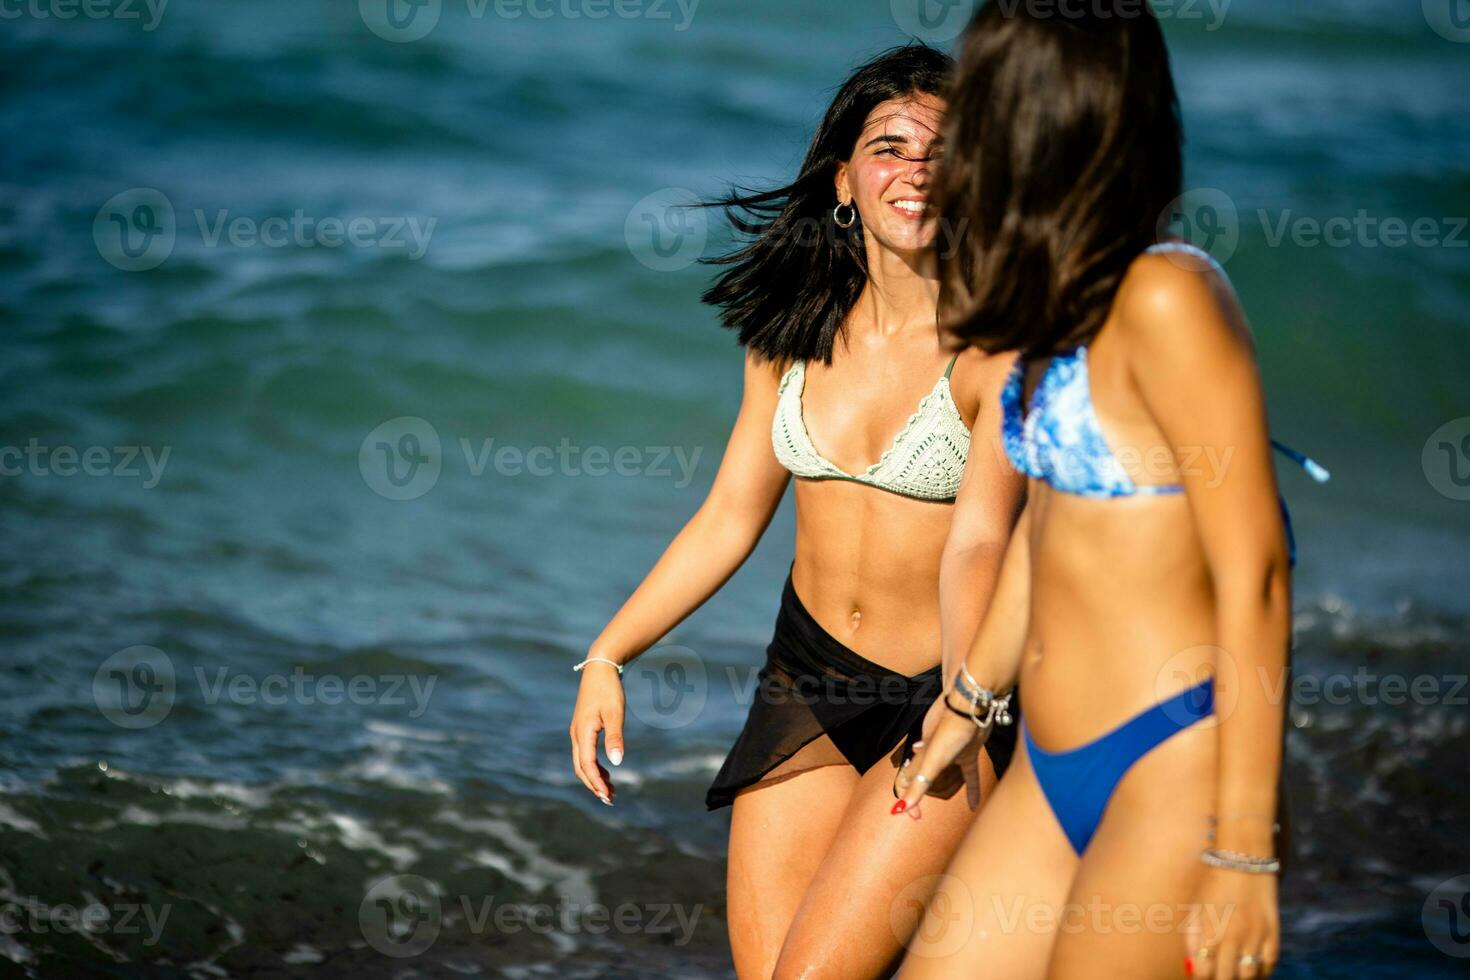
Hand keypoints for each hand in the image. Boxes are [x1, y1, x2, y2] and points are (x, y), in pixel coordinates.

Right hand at [569, 661, 624, 805]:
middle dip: (594, 785)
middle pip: (581, 768)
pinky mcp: (582, 729)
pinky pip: (585, 754)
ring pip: (582, 762)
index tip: (607, 797)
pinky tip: (607, 772)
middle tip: (610, 800)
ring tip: (611, 791)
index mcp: (583, 732)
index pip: (587, 765)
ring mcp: (577, 732)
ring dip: (594, 777)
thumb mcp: (615, 713)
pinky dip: (594, 766)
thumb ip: (615, 738)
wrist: (600, 668)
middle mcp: (576, 734)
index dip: (596, 783)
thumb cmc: (609, 690)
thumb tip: (617, 763)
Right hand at [891, 701, 984, 818]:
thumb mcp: (933, 761)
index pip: (904, 782)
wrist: (971, 705)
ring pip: (942, 775)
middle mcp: (932, 756)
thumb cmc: (950, 730)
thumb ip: (919, 784)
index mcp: (920, 759)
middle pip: (919, 778)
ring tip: (941, 803)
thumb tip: (900, 809)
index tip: (914, 817)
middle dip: (916, 794)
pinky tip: (973, 806)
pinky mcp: (968, 752)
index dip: (905, 800)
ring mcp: (950, 754)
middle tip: (918, 814)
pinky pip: (968, 775)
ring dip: (940, 790)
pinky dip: (971, 791)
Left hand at [1184, 868, 1278, 978]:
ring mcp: (1256, 935)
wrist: (1243, 859)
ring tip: (1234, 974)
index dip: (1201, 977)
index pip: (1204, 971)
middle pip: (1227, 977)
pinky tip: (1254, 971)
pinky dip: (1262, 972)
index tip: (1201, 974)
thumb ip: (1191, 938)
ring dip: (1241, 979)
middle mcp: (1233, 936)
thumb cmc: (1212, 884)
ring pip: (1250, 975)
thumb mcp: (1196, 908)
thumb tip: (1191, 965)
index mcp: (1210, 929)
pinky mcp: (1273, 931)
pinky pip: (1270, 963)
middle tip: (1218, 976)